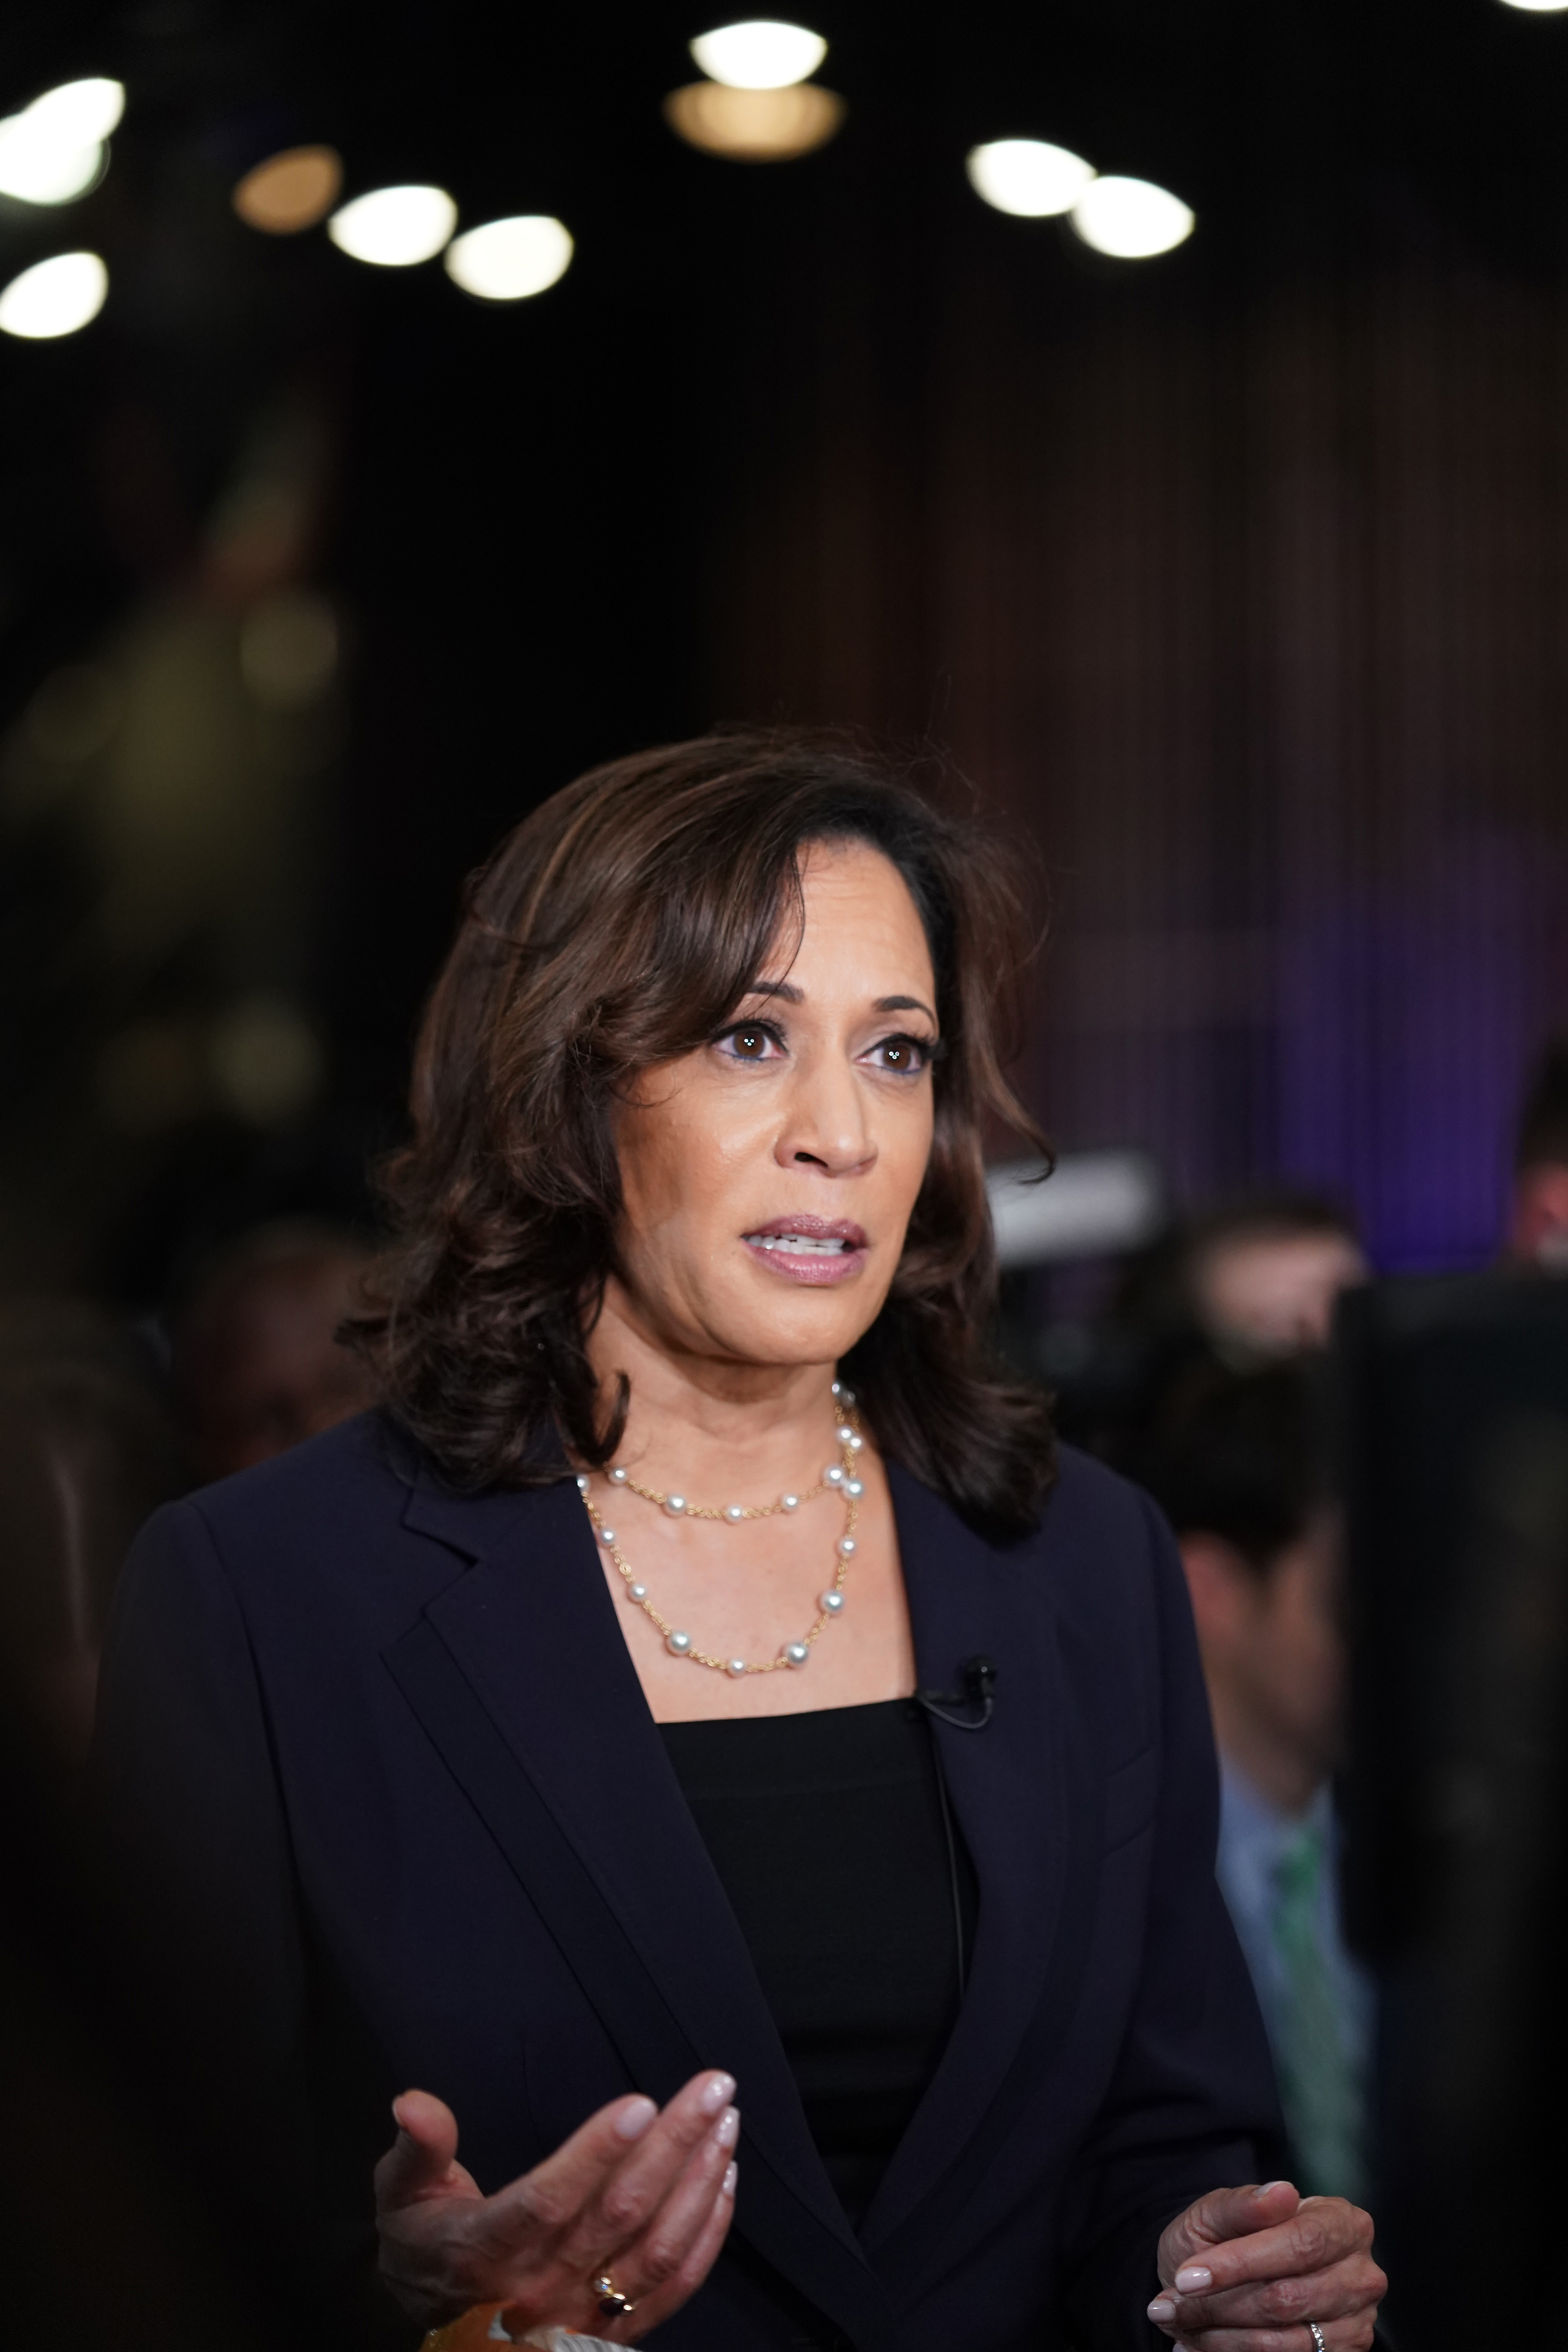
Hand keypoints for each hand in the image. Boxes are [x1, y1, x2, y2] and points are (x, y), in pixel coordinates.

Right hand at [374, 2070, 738, 2342]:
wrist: (441, 2337)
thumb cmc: (424, 2250)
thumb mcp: (402, 2197)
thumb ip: (416, 2150)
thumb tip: (412, 2102)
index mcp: (487, 2249)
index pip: (548, 2202)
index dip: (595, 2154)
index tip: (640, 2102)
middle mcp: (541, 2288)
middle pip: (619, 2215)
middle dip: (673, 2145)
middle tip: (714, 2086)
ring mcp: (582, 2315)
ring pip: (655, 2251)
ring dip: (699, 2183)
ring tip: (725, 2122)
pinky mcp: (612, 2330)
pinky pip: (672, 2289)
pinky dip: (707, 2237)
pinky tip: (726, 2180)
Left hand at [1148, 2180, 1385, 2349]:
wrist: (1227, 2277)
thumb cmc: (1226, 2235)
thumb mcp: (1220, 2211)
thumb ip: (1245, 2204)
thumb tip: (1281, 2191)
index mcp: (1340, 2221)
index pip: (1298, 2243)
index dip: (1239, 2263)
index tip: (1186, 2277)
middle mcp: (1360, 2273)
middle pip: (1287, 2298)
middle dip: (1218, 2307)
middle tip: (1166, 2306)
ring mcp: (1356, 2321)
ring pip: (1283, 2341)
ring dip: (1220, 2337)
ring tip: (1178, 2324)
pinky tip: (1199, 2345)